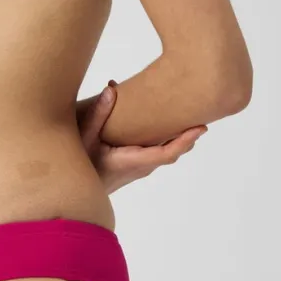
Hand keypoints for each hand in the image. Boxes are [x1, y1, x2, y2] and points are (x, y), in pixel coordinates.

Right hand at [76, 81, 207, 193]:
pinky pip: (158, 153)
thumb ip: (97, 114)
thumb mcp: (85, 138)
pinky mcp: (136, 166)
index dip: (186, 141)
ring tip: (191, 118)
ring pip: (166, 153)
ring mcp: (140, 168)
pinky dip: (168, 140)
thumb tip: (111, 89)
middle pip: (173, 152)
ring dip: (180, 138)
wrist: (78, 190)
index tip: (201, 128)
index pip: (167, 153)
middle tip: (202, 116)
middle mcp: (141, 166)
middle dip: (189, 136)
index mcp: (133, 161)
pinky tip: (168, 126)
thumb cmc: (81, 166)